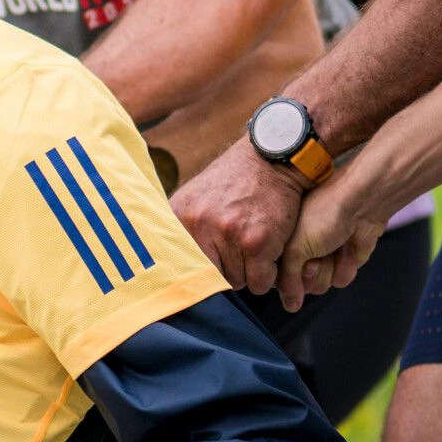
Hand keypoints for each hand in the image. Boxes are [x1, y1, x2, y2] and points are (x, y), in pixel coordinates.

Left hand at [172, 142, 303, 297]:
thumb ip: (181, 230)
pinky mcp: (256, 243)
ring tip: (253, 239)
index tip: (203, 274)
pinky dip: (268, 273)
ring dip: (248, 271)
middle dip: (225, 271)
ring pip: (237, 282)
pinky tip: (269, 248)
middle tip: (237, 246)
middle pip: (210, 279)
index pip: (178, 269)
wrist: (271, 159)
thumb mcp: (194, 197)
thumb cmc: (235, 182)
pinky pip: (260, 282)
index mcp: (177, 217)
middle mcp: (197, 226)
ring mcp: (227, 234)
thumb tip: (170, 273)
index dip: (196, 275)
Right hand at [286, 177, 392, 303]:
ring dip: (330, 268)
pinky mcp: (344, 261)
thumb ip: (287, 279)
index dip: (288, 277)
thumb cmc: (324, 214)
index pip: (278, 279)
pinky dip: (345, 265)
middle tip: (316, 254)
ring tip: (334, 245)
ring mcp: (324, 257)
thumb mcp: (293, 248)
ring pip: (322, 286)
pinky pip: (341, 280)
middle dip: (312, 273)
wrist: (361, 204)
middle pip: (301, 286)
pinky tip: (347, 247)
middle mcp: (302, 252)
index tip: (295, 262)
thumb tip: (290, 304)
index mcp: (283, 244)